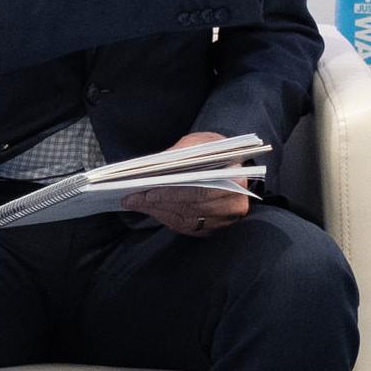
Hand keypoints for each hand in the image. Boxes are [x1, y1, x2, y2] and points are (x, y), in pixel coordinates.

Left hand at [119, 132, 252, 236]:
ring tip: (133, 202)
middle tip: (131, 198)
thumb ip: (182, 152)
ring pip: (186, 221)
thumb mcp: (200, 142)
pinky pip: (186, 228)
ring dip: (157, 212)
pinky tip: (148, 209)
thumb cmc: (213, 150)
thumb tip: (157, 166)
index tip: (148, 192)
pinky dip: (165, 218)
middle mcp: (234, 205)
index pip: (202, 192)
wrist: (228, 162)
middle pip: (191, 209)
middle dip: (158, 204)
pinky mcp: (212, 229)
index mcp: (238, 180)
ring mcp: (224, 221)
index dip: (174, 194)